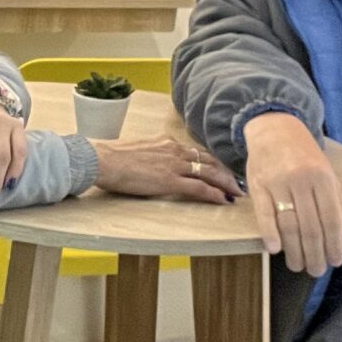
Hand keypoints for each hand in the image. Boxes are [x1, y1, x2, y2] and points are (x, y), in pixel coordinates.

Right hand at [90, 137, 242, 203]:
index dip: (210, 161)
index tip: (219, 169)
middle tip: (237, 181)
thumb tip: (151, 163)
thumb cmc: (111, 158)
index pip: (195, 152)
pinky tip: (223, 199)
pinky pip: (200, 188)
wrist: (103, 160)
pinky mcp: (171, 180)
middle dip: (225, 172)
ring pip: (210, 173)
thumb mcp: (137, 151)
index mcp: (166, 142)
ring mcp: (175, 165)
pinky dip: (214, 194)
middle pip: (209, 160)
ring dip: (226, 183)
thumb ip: (151, 155)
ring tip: (237, 192)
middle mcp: (175, 150)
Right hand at [243, 111, 341, 274]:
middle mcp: (302, 180)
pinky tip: (275, 250)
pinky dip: (270, 234)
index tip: (335, 262)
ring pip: (288, 224)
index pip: (332, 218)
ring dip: (294, 250)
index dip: (335, 243)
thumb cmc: (304, 157)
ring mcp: (278, 182)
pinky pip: (264, 214)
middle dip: (315, 254)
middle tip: (316, 271)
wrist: (274, 128)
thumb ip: (340, 209)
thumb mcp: (328, 178)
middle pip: (310, 226)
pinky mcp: (258, 184)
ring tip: (298, 266)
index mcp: (323, 178)